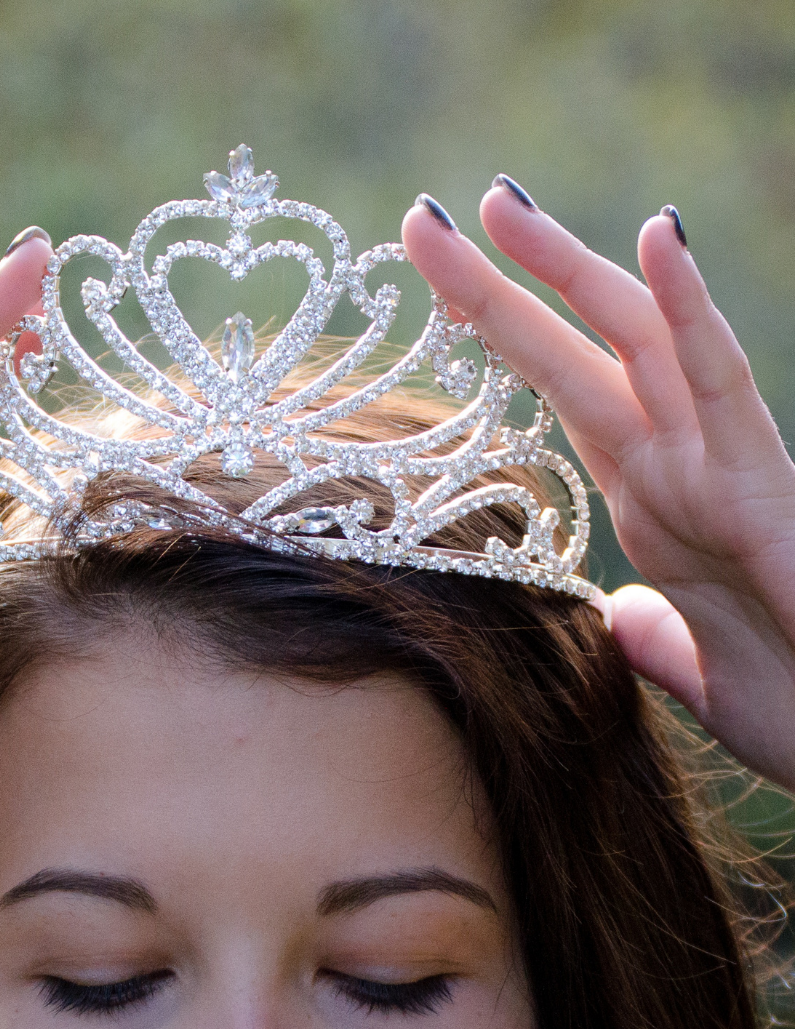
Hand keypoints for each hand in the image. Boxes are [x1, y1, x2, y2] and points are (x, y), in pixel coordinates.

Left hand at [402, 184, 794, 789]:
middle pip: (578, 347)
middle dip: (502, 281)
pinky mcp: (769, 486)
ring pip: (637, 340)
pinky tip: (656, 237)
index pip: (561, 394)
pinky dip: (692, 310)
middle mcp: (679, 464)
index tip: (433, 288)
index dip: (499, 339)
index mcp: (653, 497)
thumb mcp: (695, 671)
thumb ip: (652, 634)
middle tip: (424, 220)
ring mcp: (723, 464)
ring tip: (496, 203)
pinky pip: (726, 383)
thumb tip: (619, 617)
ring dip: (568, 267)